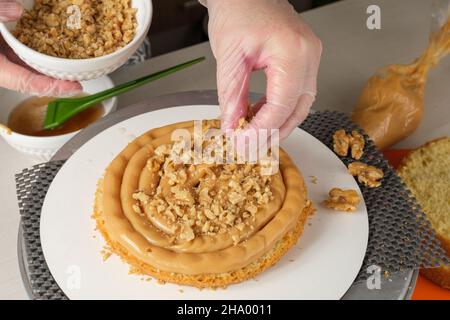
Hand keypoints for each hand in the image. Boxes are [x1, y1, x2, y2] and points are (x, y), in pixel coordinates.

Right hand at [0, 1, 80, 95]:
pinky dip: (38, 57)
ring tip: (72, 72)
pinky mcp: (2, 53)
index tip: (74, 88)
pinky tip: (53, 52)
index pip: (26, 82)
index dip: (52, 87)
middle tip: (79, 84)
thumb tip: (16, 11)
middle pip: (31, 80)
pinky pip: (21, 58)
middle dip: (56, 84)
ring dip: (49, 72)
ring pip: (27, 70)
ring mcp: (0, 60)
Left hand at [207, 0, 321, 138]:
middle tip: (249, 147)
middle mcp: (308, 54)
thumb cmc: (238, 10)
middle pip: (297, 109)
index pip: (281, 105)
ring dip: (277, 124)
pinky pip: (296, 93)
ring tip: (252, 134)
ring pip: (300, 105)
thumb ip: (232, 96)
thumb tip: (233, 127)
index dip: (261, 130)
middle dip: (272, 133)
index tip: (242, 143)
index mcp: (292, 51)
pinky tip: (259, 114)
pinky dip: (279, 108)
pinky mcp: (305, 59)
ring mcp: (311, 56)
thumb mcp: (229, 57)